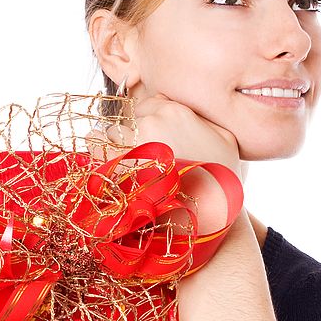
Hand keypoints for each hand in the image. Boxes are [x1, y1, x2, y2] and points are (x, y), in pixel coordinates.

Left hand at [89, 93, 241, 233]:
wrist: (208, 215)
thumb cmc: (220, 178)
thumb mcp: (226, 139)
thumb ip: (204, 118)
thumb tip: (187, 110)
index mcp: (176, 111)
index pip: (149, 104)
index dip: (151, 121)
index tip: (155, 138)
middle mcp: (151, 122)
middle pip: (129, 118)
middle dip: (133, 133)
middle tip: (143, 156)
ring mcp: (132, 143)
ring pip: (109, 133)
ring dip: (113, 146)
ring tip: (126, 165)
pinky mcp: (115, 166)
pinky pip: (94, 149)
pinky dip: (98, 155)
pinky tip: (108, 167)